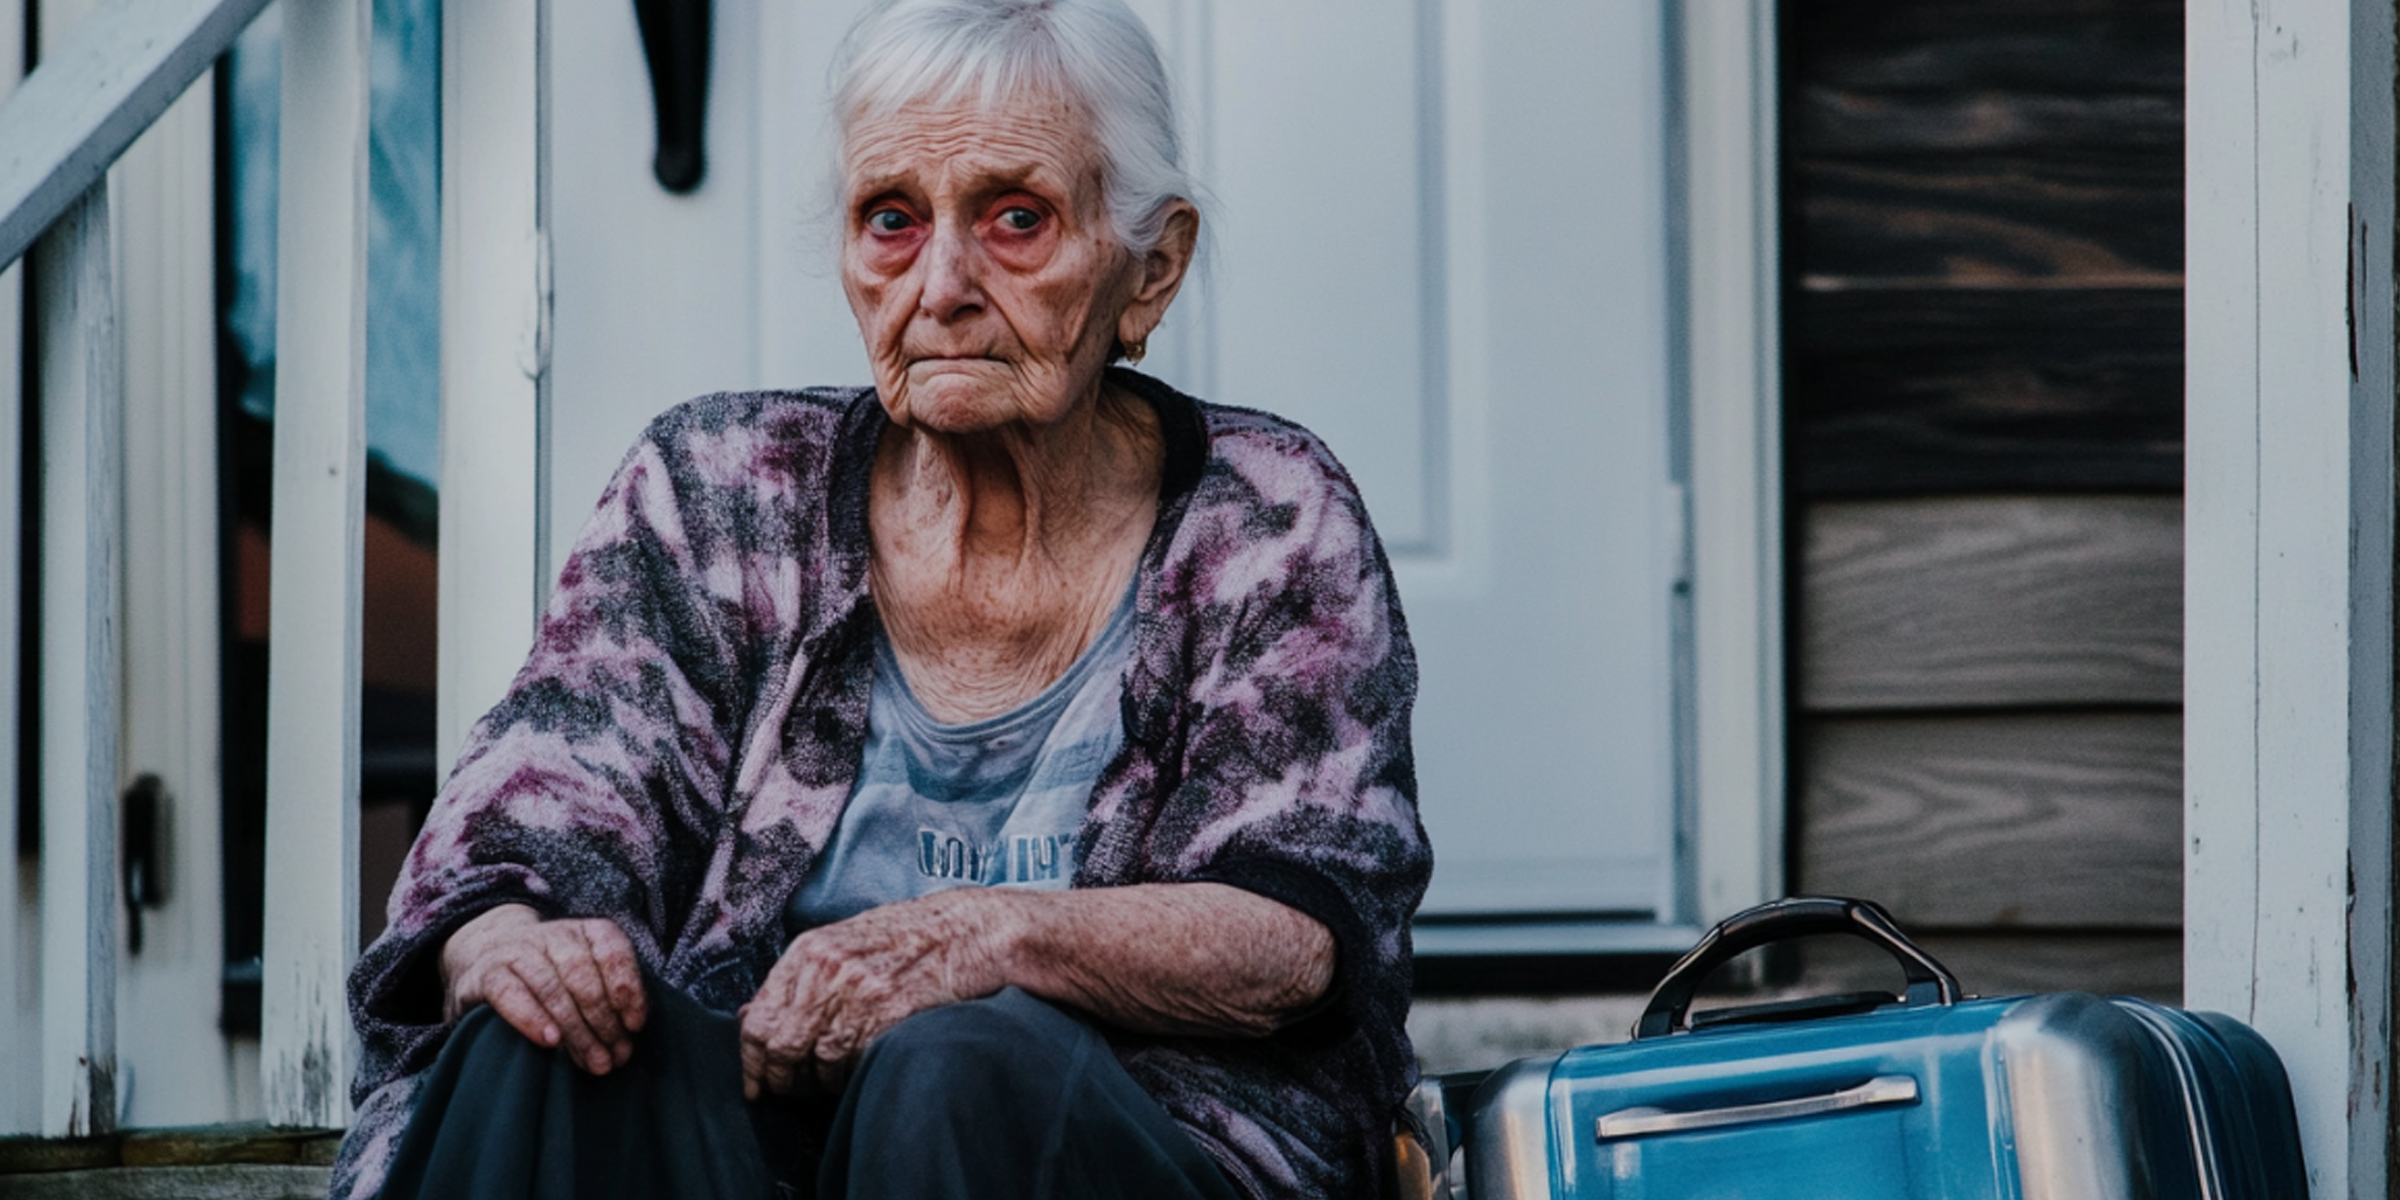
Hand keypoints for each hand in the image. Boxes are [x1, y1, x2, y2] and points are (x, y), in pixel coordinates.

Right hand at [439, 904, 648, 1075]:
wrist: (486, 956)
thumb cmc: (549, 978)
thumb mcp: (584, 978)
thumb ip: (607, 1002)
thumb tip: (625, 1044)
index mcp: (585, 932)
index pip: (613, 952)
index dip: (628, 989)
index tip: (634, 1025)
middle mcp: (553, 935)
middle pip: (583, 977)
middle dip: (603, 1022)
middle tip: (613, 1058)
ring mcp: (518, 951)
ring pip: (551, 988)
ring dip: (575, 1030)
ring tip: (592, 1061)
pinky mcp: (486, 973)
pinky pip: (509, 994)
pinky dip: (532, 1017)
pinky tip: (551, 1041)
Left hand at [738, 890, 1014, 1099]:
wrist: (965, 931)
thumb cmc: (904, 938)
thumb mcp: (840, 943)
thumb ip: (796, 979)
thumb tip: (749, 1015)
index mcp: (808, 951)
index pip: (758, 1020)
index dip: (752, 1062)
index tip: (756, 1084)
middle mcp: (828, 970)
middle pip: (782, 1046)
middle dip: (782, 1080)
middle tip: (789, 1092)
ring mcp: (861, 992)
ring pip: (819, 1062)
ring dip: (821, 1082)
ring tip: (832, 1079)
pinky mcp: (892, 1014)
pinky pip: (857, 1063)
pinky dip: (854, 1076)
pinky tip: (861, 1067)